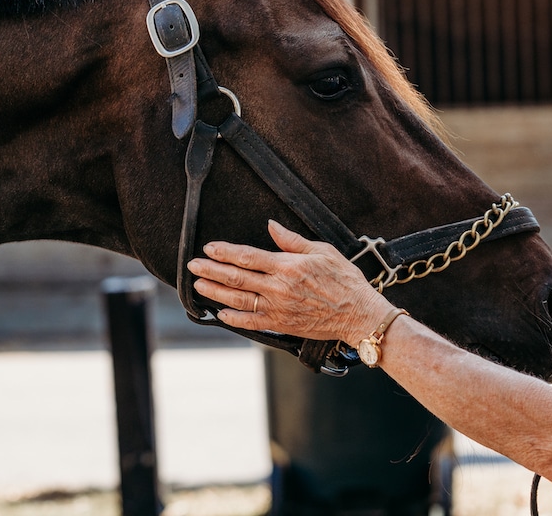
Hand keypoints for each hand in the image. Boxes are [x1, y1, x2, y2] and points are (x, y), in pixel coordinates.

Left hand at [186, 220, 386, 342]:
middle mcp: (278, 288)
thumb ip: (291, 240)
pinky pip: (251, 323)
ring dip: (215, 292)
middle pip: (236, 278)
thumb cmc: (344, 280)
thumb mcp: (321, 250)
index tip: (209, 247)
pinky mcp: (281, 325)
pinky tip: (220, 313)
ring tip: (199, 285)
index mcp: (286, 266)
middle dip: (211, 270)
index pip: (247, 257)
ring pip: (238, 300)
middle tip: (193, 265)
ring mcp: (278, 308)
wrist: (358, 314)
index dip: (224, 252)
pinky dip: (233, 318)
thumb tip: (270, 225)